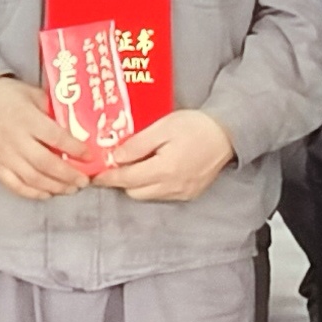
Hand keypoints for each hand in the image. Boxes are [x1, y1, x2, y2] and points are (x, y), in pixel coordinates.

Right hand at [0, 77, 93, 199]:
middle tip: (84, 181)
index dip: (75, 149)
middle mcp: (15, 139)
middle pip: (46, 163)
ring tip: (71, 189)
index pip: (56, 138)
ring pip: (33, 178)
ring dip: (55, 187)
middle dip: (68, 175)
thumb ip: (53, 111)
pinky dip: (33, 193)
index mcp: (27, 118)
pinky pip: (15, 185)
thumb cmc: (9, 95)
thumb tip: (78, 128)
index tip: (90, 156)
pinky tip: (48, 193)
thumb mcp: (34, 95)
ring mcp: (4, 155)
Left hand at [100, 107, 237, 204]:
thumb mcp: (163, 127)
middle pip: (134, 192)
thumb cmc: (194, 126)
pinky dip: (152, 186)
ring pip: (147, 195)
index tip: (93, 176)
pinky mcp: (189, 194)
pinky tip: (153, 170)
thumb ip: (138, 144)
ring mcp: (182, 193)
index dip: (108, 178)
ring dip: (137, 184)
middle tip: (114, 165)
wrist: (227, 134)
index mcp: (164, 170)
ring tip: (134, 165)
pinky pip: (162, 195)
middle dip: (122, 180)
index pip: (127, 179)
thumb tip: (115, 158)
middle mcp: (172, 187)